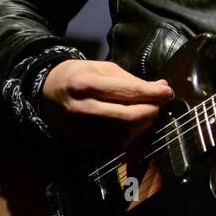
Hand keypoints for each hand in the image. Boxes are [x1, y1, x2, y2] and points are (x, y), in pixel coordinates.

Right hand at [41, 59, 173, 152]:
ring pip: (123, 136)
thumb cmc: (79, 76)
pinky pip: (114, 147)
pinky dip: (130, 138)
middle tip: (157, 105)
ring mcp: (78, 129)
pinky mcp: (79, 142)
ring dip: (142, 127)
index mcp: (84, 84)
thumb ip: (133, 80)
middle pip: (128, 118)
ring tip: (145, 114)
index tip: (167, 93)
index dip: (153, 94)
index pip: (127, 92)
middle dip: (150, 112)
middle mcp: (79, 108)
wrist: (47, 92)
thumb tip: (161, 89)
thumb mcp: (103, 69)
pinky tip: (132, 127)